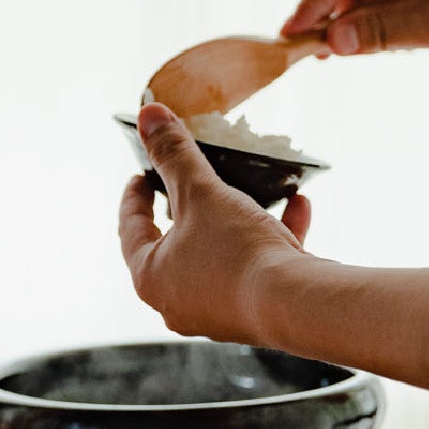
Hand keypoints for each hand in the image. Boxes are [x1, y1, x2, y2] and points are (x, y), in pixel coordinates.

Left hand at [118, 103, 309, 343]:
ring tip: (249, 188)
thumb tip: (149, 115)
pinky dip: (273, 236)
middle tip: (188, 180)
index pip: (130, 230)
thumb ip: (173, 153)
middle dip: (188, 206)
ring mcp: (219, 312)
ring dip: (237, 216)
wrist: (297, 304)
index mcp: (151, 277)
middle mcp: (179, 302)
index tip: (140, 175)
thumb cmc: (236, 252)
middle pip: (175, 242)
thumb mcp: (200, 192)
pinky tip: (298, 206)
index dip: (134, 197)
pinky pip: (258, 267)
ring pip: (220, 252)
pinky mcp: (257, 313)